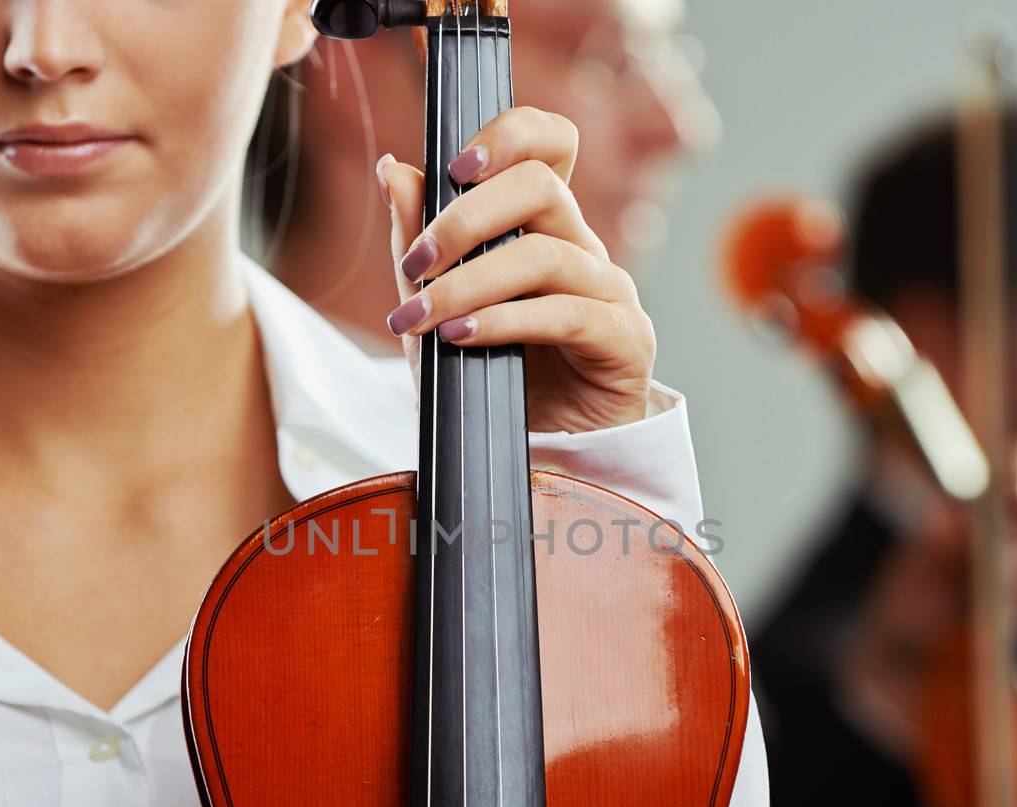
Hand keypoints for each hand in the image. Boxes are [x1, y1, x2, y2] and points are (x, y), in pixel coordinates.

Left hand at [375, 106, 655, 433]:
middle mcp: (581, 248)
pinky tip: (463, 339)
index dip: (510, 135)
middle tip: (418, 261)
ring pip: (544, 254)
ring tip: (422, 317)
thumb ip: (417, 241)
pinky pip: (566, 314)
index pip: (549, 145)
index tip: (453, 166)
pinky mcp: (624, 340)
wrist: (535, 461)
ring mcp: (610, 292)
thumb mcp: (435, 309)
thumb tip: (392, 169)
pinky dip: (505, 322)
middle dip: (467, 217)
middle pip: (541, 186)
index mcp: (543, 226)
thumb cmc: (490, 380)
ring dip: (471, 283)